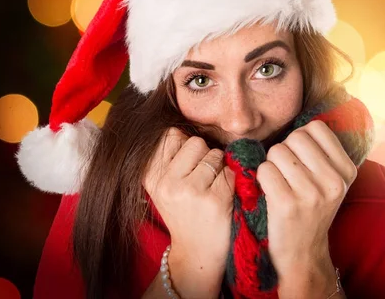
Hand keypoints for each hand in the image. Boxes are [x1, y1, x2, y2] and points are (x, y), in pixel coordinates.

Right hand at [143, 128, 234, 298]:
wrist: (197, 254)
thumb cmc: (185, 215)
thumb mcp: (165, 187)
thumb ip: (170, 158)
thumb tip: (179, 128)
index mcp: (152, 177)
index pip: (170, 135)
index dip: (185, 146)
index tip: (188, 165)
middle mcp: (168, 182)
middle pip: (195, 142)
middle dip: (204, 156)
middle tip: (202, 180)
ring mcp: (190, 191)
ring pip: (215, 155)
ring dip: (219, 169)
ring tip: (212, 189)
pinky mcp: (214, 200)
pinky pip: (231, 172)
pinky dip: (232, 182)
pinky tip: (223, 199)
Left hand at [256, 120, 356, 293]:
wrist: (303, 253)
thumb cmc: (311, 209)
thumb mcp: (331, 181)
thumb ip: (323, 151)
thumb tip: (306, 119)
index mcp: (347, 170)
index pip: (316, 128)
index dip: (301, 138)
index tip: (301, 158)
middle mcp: (334, 181)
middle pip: (295, 137)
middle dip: (284, 150)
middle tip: (287, 173)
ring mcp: (312, 194)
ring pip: (277, 151)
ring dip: (271, 164)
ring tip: (280, 183)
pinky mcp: (287, 205)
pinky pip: (264, 170)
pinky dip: (261, 178)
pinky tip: (270, 193)